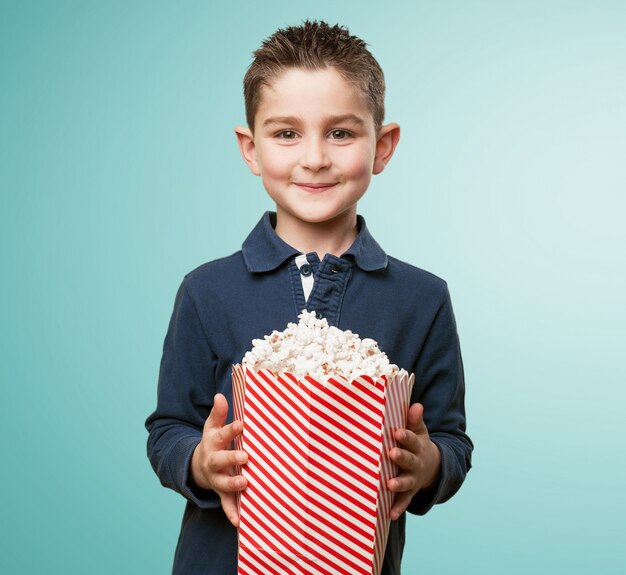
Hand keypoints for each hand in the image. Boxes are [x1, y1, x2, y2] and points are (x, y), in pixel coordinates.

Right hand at [190, 393, 247, 526]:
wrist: (198, 466)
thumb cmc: (212, 442)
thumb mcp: (212, 426)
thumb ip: (218, 413)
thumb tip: (220, 395)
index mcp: (213, 443)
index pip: (223, 434)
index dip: (232, 429)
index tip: (243, 424)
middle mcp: (214, 461)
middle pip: (221, 460)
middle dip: (232, 458)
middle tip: (245, 457)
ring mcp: (216, 478)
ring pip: (223, 483)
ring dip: (233, 485)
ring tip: (245, 484)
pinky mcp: (221, 493)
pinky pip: (226, 503)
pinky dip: (232, 512)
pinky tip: (239, 521)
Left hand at [387, 402, 440, 519]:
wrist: (432, 467)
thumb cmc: (417, 444)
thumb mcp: (420, 432)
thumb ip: (414, 420)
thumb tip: (416, 405)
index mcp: (417, 446)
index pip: (411, 440)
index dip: (405, 436)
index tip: (396, 432)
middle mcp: (416, 463)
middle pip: (409, 460)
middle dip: (401, 457)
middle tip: (392, 453)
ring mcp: (413, 479)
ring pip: (406, 482)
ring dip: (399, 483)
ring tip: (390, 485)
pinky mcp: (409, 492)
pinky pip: (404, 501)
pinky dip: (398, 508)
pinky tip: (390, 514)